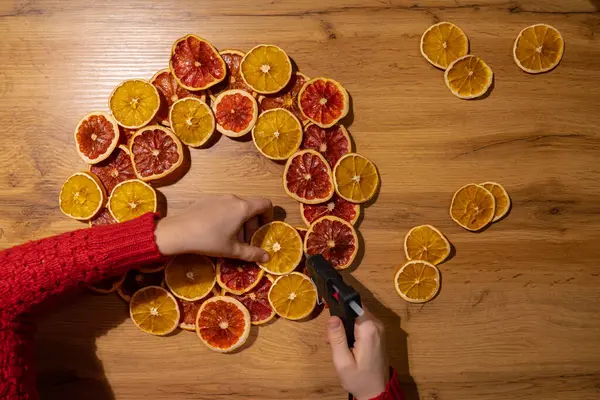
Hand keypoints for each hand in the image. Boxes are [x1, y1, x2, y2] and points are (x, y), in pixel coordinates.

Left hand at [154, 194, 272, 261]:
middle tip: (244, 242)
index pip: (265, 204)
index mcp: (243, 208)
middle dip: (251, 225)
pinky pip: (224, 206)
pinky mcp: (207, 199)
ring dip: (239, 222)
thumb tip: (267, 258)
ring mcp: (219, 197)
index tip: (262, 231)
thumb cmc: (209, 240)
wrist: (178, 232)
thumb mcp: (232, 250)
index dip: (268, 217)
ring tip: (229, 239)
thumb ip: (252, 253)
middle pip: (250, 208)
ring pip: (236, 208)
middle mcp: (233, 198)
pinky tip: (214, 231)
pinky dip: (226, 217)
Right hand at [326, 310, 388, 399]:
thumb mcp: (342, 361)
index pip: (354, 305)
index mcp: (368, 329)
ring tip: (335, 342)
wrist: (377, 392)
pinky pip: (363, 324)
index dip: (340, 307)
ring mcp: (379, 329)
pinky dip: (353, 330)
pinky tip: (345, 343)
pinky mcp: (378, 334)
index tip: (330, 315)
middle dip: (341, 319)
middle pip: (355, 310)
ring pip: (358, 317)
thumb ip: (337, 337)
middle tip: (330, 337)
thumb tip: (333, 317)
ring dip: (346, 326)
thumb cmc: (359, 379)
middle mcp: (376, 325)